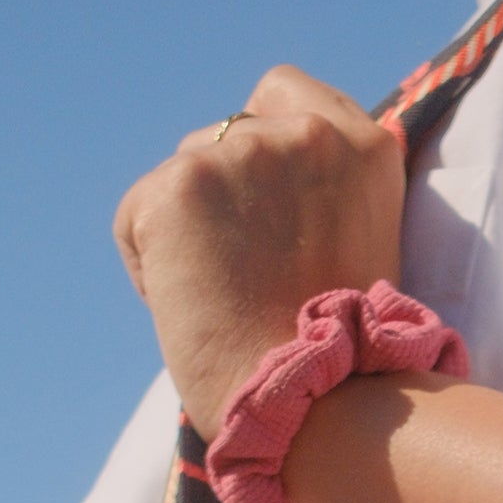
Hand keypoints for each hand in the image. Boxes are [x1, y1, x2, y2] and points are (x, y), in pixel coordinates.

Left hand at [114, 66, 405, 432]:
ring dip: (188, 235)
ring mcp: (242, 152)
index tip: (266, 216)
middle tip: (247, 286)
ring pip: (181, 177)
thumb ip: (318, 197)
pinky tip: (191, 313)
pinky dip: (148, 269)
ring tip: (225, 306)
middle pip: (223, 137)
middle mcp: (307, 133)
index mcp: (367, 148)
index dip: (259, 149)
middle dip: (223, 202)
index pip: (280, 94)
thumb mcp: (356, 250)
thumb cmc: (337, 365)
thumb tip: (253, 200)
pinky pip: (136, 219)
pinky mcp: (181, 185)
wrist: (316, 409)